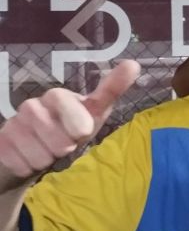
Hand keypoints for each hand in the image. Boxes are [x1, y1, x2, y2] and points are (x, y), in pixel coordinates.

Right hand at [0, 60, 139, 184]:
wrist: (28, 154)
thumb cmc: (66, 132)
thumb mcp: (92, 115)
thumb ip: (110, 92)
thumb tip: (133, 64)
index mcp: (59, 98)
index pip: (68, 106)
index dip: (79, 121)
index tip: (86, 126)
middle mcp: (34, 106)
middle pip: (60, 138)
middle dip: (65, 148)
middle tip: (62, 144)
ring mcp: (15, 123)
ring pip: (40, 154)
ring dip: (47, 159)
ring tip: (45, 150)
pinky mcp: (2, 141)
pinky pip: (22, 163)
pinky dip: (29, 166)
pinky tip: (28, 157)